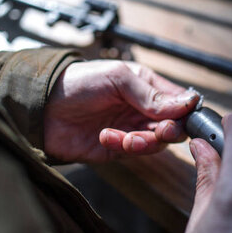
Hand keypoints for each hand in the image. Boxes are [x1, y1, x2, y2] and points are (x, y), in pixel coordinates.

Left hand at [44, 60, 198, 162]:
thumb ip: (152, 95)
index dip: (185, 112)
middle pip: (173, 127)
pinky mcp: (116, 148)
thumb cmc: (79, 82)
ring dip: (143, 142)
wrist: (42, 107)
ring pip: (155, 143)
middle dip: (166, 131)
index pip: (179, 102)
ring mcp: (130, 129)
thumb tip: (190, 103)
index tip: (181, 119)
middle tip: (158, 130)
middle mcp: (142, 109)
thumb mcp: (118, 79)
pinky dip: (123, 147)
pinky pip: (133, 153)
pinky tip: (104, 136)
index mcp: (147, 86)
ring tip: (124, 137)